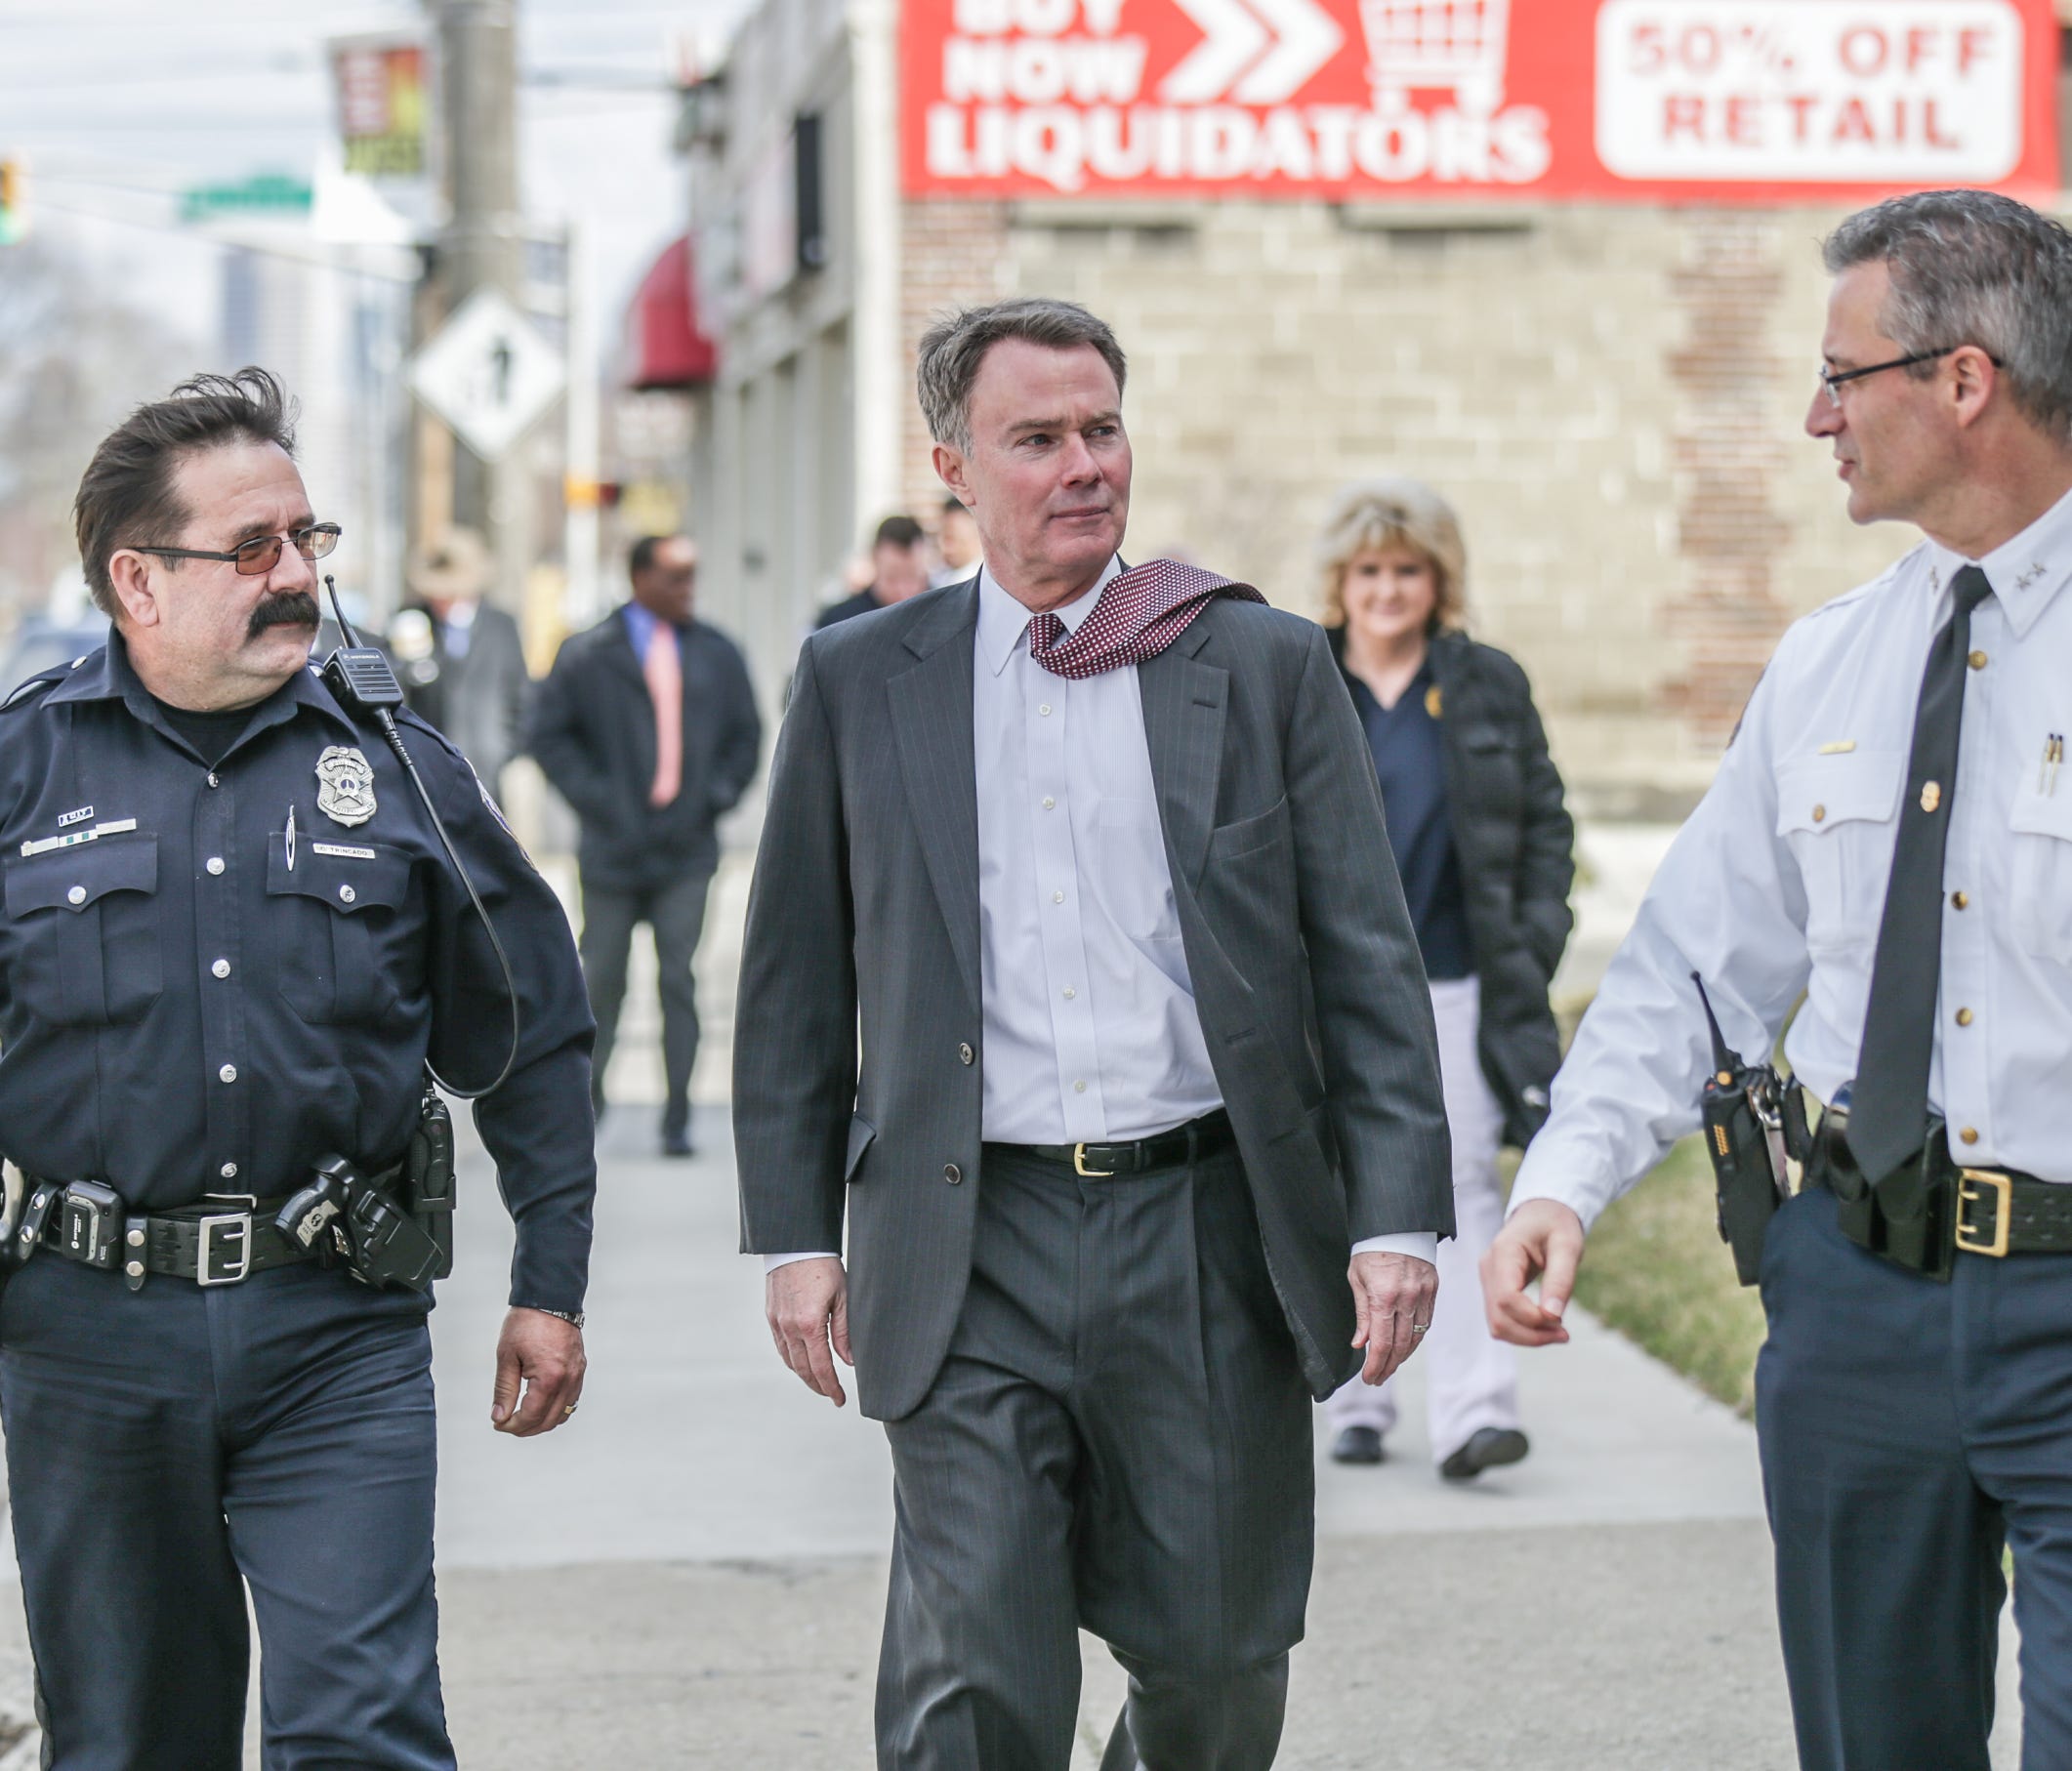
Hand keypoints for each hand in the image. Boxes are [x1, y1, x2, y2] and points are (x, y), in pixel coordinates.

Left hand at [491, 1307, 586, 1435]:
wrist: (550, 1298)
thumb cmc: (526, 1323)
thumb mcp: (507, 1357)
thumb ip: (504, 1390)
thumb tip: (499, 1417)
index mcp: (549, 1378)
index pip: (531, 1416)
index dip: (512, 1426)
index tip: (498, 1424)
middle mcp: (568, 1380)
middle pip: (548, 1421)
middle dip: (526, 1428)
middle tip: (506, 1423)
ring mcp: (577, 1375)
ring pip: (563, 1414)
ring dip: (542, 1422)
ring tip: (522, 1417)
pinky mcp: (580, 1369)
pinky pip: (572, 1400)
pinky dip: (556, 1409)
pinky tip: (541, 1405)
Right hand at [767, 1256, 851, 1406]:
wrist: (796, 1244)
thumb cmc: (824, 1267)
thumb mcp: (843, 1297)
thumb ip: (845, 1332)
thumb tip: (849, 1361)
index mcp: (810, 1325)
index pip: (821, 1368)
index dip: (831, 1388)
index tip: (840, 1400)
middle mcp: (790, 1327)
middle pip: (803, 1369)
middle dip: (818, 1386)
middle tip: (832, 1395)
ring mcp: (777, 1322)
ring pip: (789, 1360)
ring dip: (804, 1375)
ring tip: (819, 1381)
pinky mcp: (771, 1315)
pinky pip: (780, 1346)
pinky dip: (791, 1359)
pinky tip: (802, 1361)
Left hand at [1347, 1251, 1437, 1385]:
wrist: (1396, 1224)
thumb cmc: (1371, 1250)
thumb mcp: (1357, 1279)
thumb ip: (1361, 1313)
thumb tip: (1360, 1344)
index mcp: (1383, 1296)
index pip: (1381, 1342)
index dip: (1375, 1364)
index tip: (1369, 1378)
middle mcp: (1407, 1298)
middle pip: (1401, 1345)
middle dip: (1388, 1366)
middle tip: (1377, 1378)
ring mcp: (1423, 1294)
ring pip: (1417, 1337)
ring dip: (1403, 1356)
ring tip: (1390, 1367)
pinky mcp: (1433, 1290)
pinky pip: (1427, 1322)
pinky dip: (1416, 1338)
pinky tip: (1406, 1347)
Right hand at [1481, 1199, 1585, 1346]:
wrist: (1542, 1212)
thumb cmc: (1556, 1224)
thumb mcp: (1568, 1245)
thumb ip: (1561, 1279)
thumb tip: (1553, 1315)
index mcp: (1504, 1252)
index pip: (1506, 1298)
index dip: (1532, 1318)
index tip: (1560, 1321)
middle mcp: (1489, 1268)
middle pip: (1498, 1318)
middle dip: (1531, 1335)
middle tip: (1564, 1334)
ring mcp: (1488, 1279)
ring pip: (1497, 1324)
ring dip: (1527, 1337)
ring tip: (1558, 1332)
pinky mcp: (1494, 1289)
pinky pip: (1502, 1319)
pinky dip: (1523, 1330)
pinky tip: (1546, 1325)